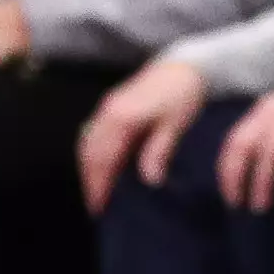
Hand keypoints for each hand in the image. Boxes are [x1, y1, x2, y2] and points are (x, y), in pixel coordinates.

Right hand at [75, 55, 208, 209]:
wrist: (186, 65)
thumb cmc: (184, 95)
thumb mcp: (176, 124)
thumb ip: (158, 150)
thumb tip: (149, 179)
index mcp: (121, 116)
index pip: (101, 157)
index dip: (97, 184)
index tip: (99, 208)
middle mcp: (108, 111)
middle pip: (88, 151)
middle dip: (89, 179)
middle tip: (96, 205)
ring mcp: (108, 106)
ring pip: (87, 141)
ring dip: (89, 167)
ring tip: (98, 191)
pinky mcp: (112, 105)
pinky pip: (94, 133)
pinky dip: (94, 153)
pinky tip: (104, 167)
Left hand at [216, 81, 273, 209]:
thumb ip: (264, 133)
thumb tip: (247, 169)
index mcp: (262, 112)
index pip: (234, 141)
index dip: (227, 169)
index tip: (229, 195)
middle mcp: (273, 113)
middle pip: (245, 145)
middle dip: (237, 175)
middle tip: (238, 203)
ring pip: (271, 152)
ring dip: (263, 181)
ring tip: (260, 207)